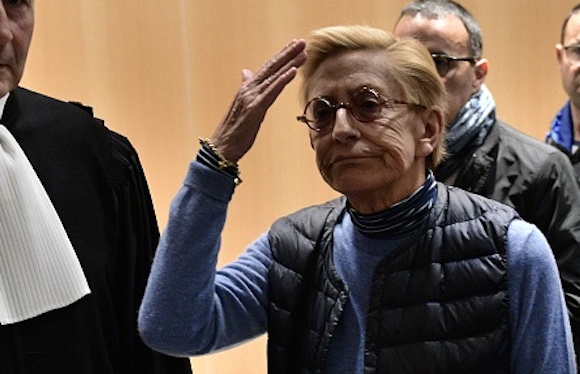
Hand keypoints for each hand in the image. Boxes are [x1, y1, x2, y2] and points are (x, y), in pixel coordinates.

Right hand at [209, 39, 306, 162]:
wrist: (222, 147)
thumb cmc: (234, 130)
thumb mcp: (242, 105)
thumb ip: (247, 87)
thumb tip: (246, 72)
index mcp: (247, 88)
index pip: (267, 68)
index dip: (281, 56)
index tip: (294, 46)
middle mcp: (249, 89)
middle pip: (271, 67)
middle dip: (287, 53)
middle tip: (302, 42)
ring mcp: (251, 97)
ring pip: (273, 76)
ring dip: (289, 63)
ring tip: (302, 53)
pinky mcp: (254, 108)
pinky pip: (271, 91)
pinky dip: (282, 79)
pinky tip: (293, 71)